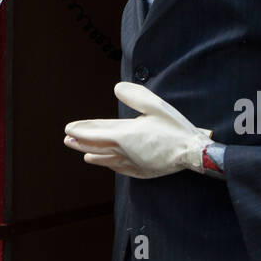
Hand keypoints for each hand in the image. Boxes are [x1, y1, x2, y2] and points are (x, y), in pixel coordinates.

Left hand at [64, 82, 213, 179]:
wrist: (192, 153)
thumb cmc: (174, 128)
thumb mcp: (155, 105)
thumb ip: (134, 96)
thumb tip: (116, 88)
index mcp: (125, 135)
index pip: (95, 133)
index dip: (81, 131)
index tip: (68, 129)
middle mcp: (124, 151)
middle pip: (97, 147)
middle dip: (81, 143)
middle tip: (68, 140)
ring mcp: (133, 163)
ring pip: (106, 159)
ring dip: (92, 155)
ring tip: (82, 154)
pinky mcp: (142, 172)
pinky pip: (120, 168)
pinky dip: (109, 165)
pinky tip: (106, 163)